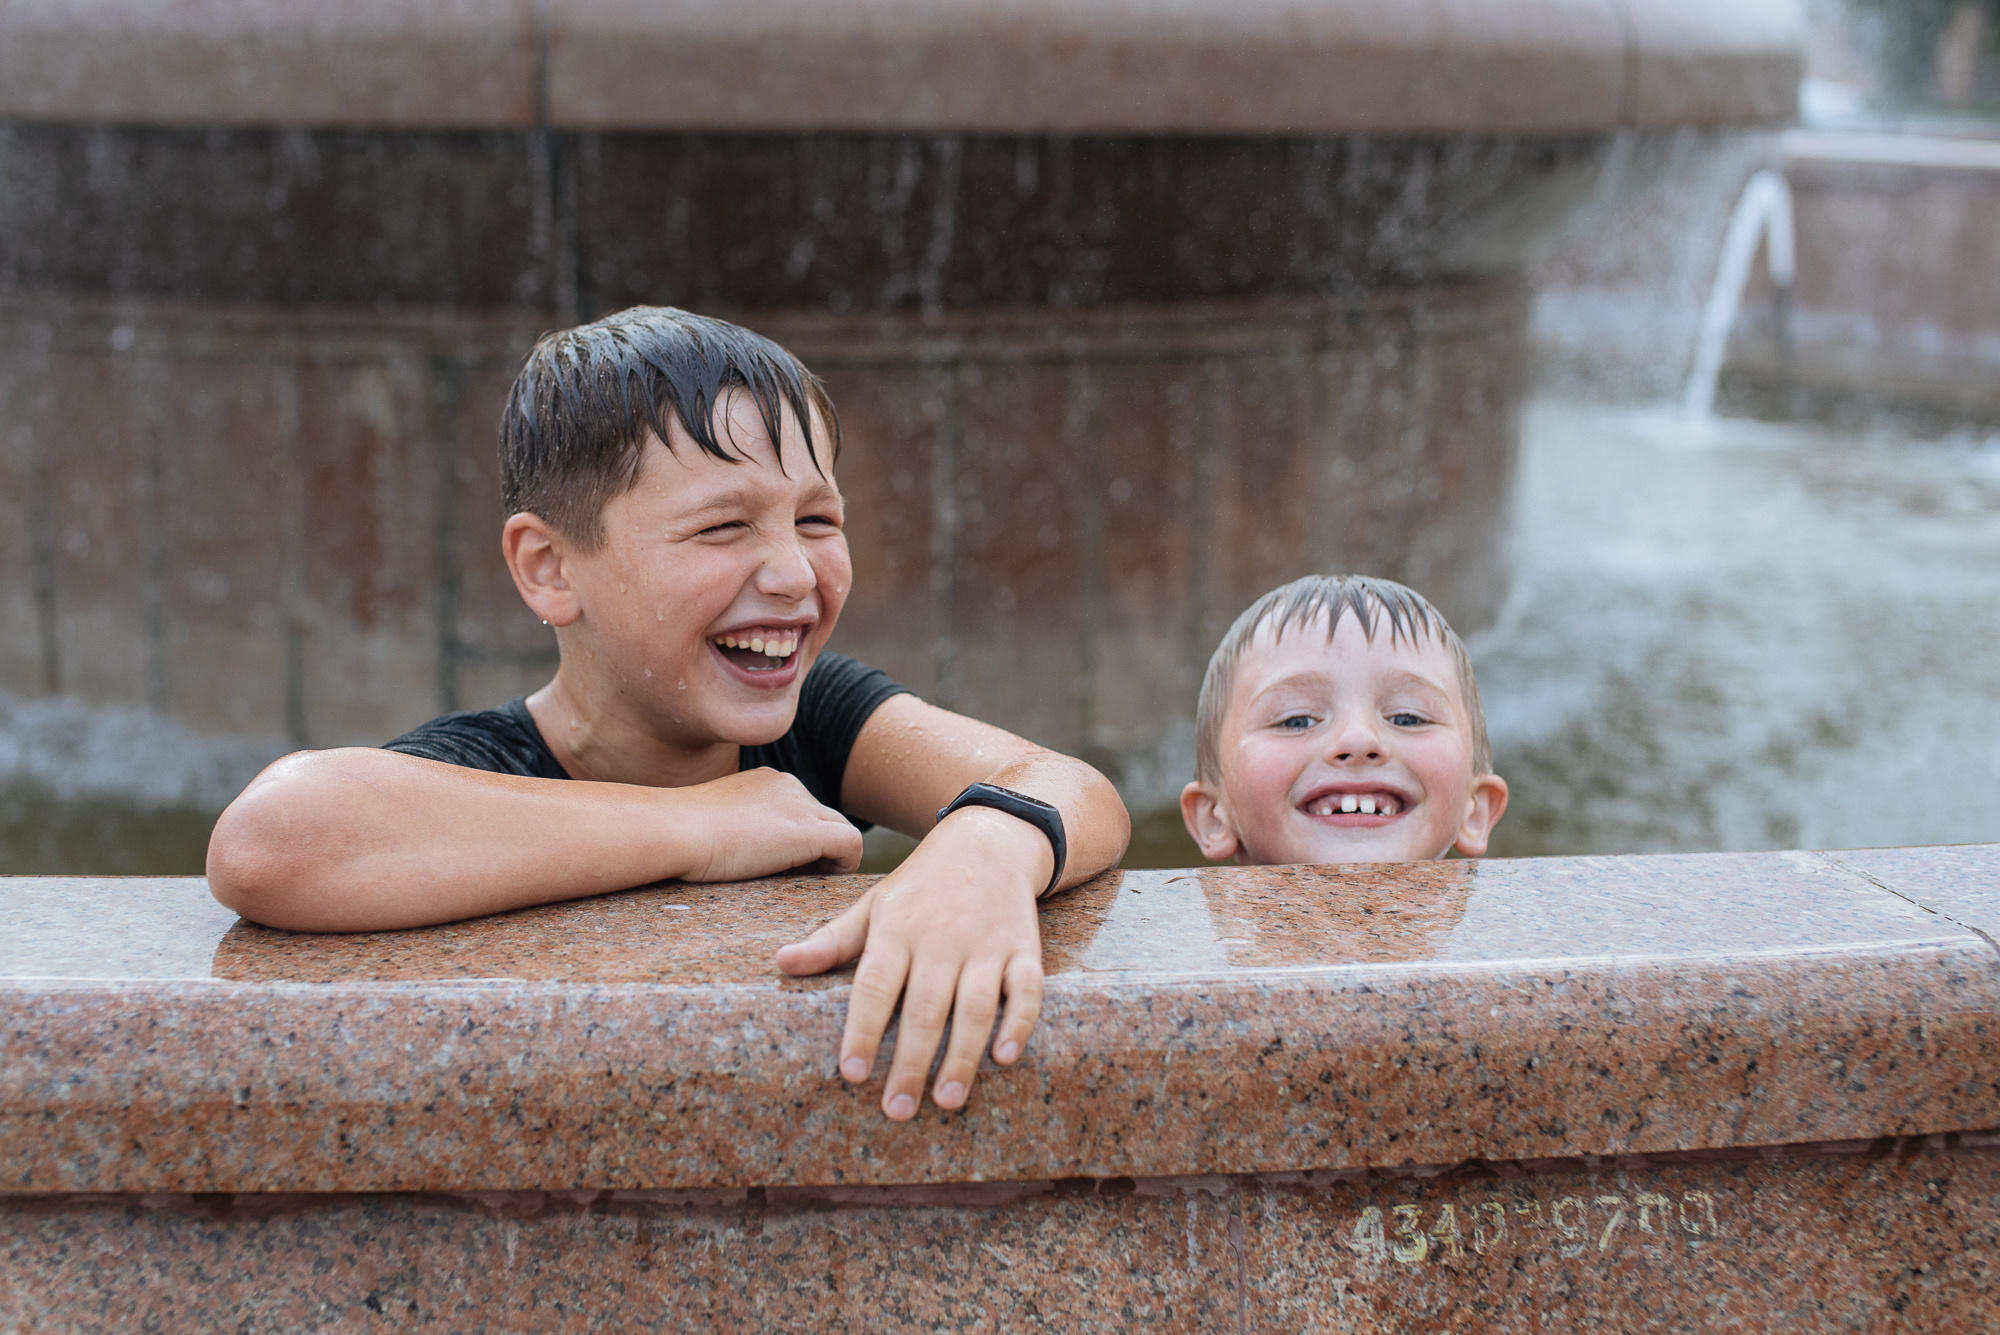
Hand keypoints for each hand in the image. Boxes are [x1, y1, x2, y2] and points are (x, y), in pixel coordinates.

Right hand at [673, 767, 863, 881]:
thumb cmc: (678, 832)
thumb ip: (739, 826)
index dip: (798, 839)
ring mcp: (801, 806)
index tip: (777, 865)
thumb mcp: (713, 821)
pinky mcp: (808, 831)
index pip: (800, 808)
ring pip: (839, 830)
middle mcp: (789, 786)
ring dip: (828, 858)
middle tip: (795, 878)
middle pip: (823, 818)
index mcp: (767, 782)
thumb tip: (743, 850)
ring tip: (804, 883)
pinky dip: (844, 865)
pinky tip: (818, 883)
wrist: (674, 828)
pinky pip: (851, 844)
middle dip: (818, 849)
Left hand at [774, 806, 1050, 1118]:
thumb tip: (781, 963)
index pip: (875, 986)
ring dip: (962, 1056)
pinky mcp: (1024, 949)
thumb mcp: (873, 905)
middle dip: (911, 1063)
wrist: (989, 841)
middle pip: (925, 1007)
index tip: (853, 1073)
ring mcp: (986, 945)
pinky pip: (1026, 990)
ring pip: (976, 1006)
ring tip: (946, 1100)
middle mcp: (942, 939)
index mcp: (898, 930)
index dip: (864, 1031)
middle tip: (898, 1110)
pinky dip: (1019, 1023)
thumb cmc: (922, 885)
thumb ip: (832, 941)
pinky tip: (1005, 1058)